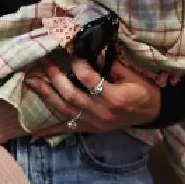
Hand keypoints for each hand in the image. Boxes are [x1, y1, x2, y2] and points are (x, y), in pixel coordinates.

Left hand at [25, 57, 160, 136]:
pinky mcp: (90, 129)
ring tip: (32, 81)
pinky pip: (68, 129)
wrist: (152, 113)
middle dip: (55, 77)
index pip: (88, 79)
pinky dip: (50, 130)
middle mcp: (101, 112)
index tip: (70, 50)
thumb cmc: (144, 90)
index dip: (78, 63)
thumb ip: (111, 64)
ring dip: (46, 95)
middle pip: (71, 95)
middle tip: (44, 61)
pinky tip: (33, 133)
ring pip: (64, 110)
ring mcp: (94, 123)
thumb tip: (89, 51)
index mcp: (114, 97)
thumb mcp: (133, 74)